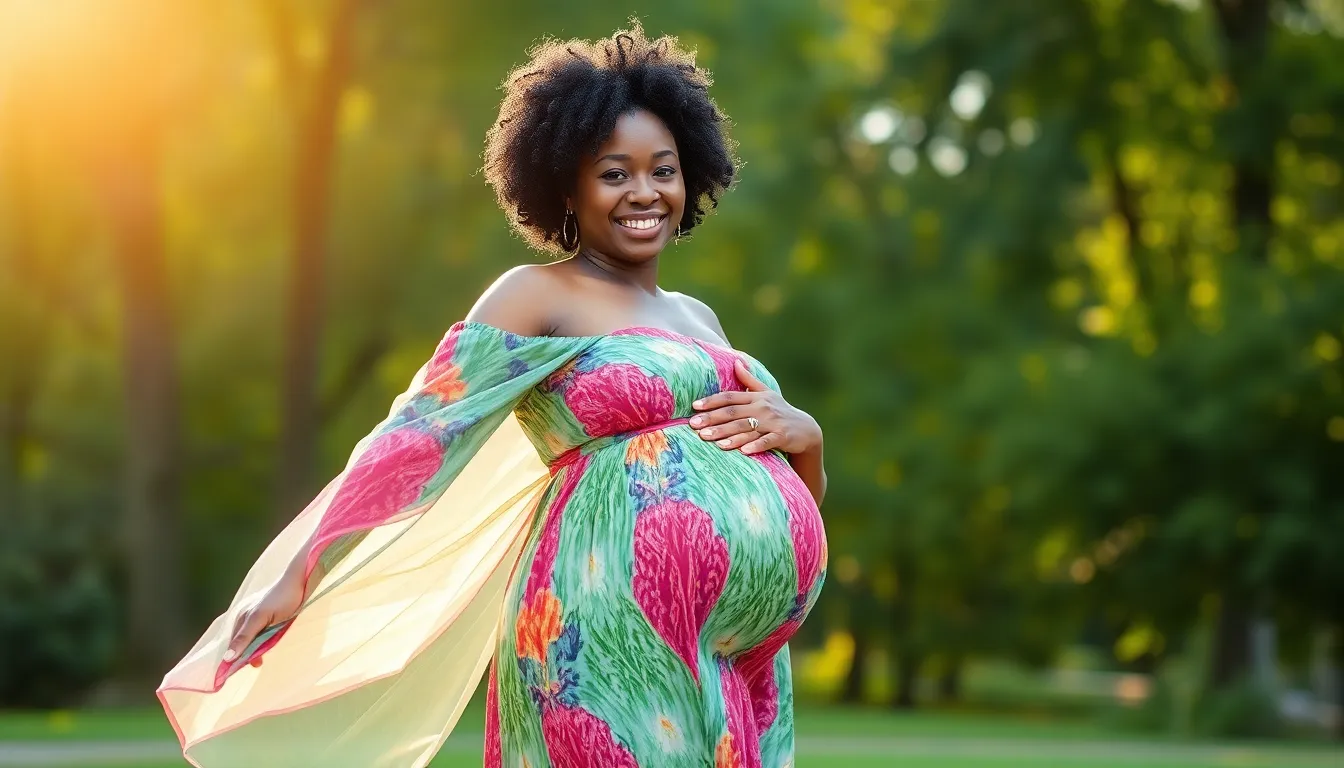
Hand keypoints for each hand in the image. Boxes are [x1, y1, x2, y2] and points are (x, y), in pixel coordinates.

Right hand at [223, 572, 305, 665]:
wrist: (300, 581)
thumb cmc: (282, 598)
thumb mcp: (261, 618)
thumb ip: (245, 637)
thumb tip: (227, 658)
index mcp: (241, 618)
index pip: (232, 645)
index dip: (234, 659)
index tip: (238, 672)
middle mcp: (246, 618)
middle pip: (241, 644)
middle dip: (246, 655)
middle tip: (259, 664)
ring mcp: (257, 618)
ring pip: (252, 640)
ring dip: (256, 650)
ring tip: (263, 659)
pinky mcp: (269, 618)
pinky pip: (261, 635)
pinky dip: (262, 643)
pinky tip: (268, 647)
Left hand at [690, 358, 822, 454]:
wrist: (806, 429)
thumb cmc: (780, 411)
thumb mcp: (766, 393)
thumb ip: (749, 380)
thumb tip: (735, 361)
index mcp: (756, 397)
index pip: (729, 397)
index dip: (711, 401)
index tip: (694, 406)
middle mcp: (762, 407)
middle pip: (733, 413)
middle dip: (712, 419)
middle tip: (694, 426)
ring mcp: (772, 422)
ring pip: (746, 427)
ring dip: (728, 434)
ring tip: (710, 439)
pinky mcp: (782, 436)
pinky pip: (767, 441)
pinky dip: (755, 445)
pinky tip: (743, 451)